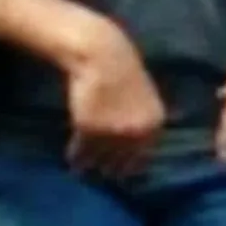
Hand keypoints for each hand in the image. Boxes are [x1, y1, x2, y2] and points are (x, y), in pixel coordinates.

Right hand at [65, 21, 165, 177]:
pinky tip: (72, 155)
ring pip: (97, 161)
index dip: (126, 166)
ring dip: (90, 165)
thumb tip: (137, 156)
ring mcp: (112, 132)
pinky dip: (74, 155)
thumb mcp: (146, 100)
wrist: (102, 55)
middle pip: (119, 165)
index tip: (116, 169)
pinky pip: (79, 152)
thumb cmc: (124, 72)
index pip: (141, 160)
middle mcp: (135, 133)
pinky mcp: (88, 128)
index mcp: (153, 126)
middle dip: (107, 168)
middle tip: (99, 170)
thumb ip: (143, 126)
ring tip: (83, 168)